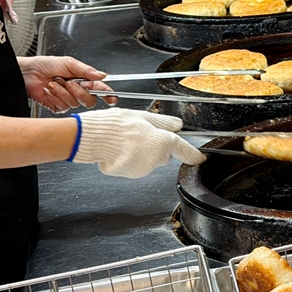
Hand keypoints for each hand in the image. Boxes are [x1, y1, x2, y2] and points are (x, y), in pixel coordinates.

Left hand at [18, 56, 115, 112]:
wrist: (27, 73)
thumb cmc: (45, 65)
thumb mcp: (68, 63)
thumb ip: (86, 70)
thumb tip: (101, 75)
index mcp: (84, 80)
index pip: (100, 89)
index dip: (108, 95)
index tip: (111, 98)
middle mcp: (78, 91)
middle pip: (90, 100)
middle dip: (79, 92)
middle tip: (69, 83)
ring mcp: (68, 100)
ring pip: (75, 104)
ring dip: (63, 92)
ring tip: (54, 83)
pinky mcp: (58, 107)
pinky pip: (63, 107)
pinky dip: (55, 97)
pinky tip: (49, 90)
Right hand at [71, 108, 205, 177]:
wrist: (91, 138)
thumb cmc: (116, 125)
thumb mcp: (143, 116)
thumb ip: (164, 122)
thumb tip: (177, 125)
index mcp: (163, 142)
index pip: (185, 151)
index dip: (193, 154)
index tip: (200, 158)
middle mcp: (156, 159)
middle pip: (165, 155)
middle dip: (158, 147)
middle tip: (142, 135)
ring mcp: (143, 169)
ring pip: (150, 161)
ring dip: (143, 153)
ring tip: (127, 141)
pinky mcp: (130, 175)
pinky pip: (135, 167)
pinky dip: (130, 160)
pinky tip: (120, 150)